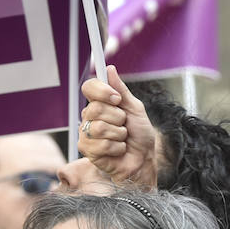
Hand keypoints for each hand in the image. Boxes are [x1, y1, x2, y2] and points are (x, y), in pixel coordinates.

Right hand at [78, 66, 161, 189]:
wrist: (143, 158)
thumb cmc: (139, 135)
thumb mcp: (134, 108)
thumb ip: (121, 90)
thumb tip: (110, 69)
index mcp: (100, 103)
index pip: (89, 87)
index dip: (102, 91)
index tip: (117, 99)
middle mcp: (90, 117)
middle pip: (95, 108)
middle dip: (117, 117)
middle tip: (123, 125)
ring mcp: (86, 134)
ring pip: (99, 127)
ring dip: (118, 134)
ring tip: (122, 139)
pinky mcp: (87, 150)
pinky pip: (101, 144)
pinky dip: (116, 148)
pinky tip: (118, 150)